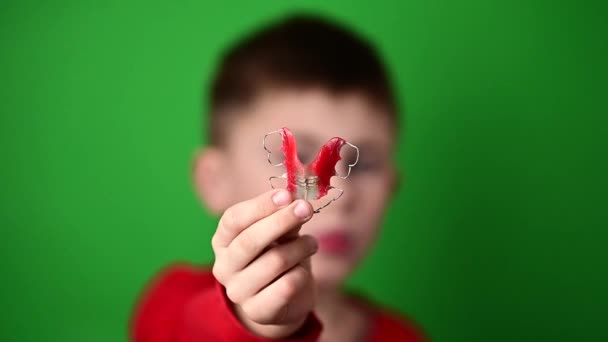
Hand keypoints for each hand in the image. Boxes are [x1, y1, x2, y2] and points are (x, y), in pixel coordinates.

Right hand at [211, 189, 317, 337]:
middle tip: (306, 209)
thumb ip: (283, 217)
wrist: (281, 301)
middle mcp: (224, 266)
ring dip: (300, 247)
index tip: (287, 194)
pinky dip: (302, 272)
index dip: (261, 205)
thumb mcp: (279, 233)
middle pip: (250, 240)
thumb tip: (297, 201)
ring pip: (274, 262)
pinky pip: (287, 286)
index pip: (234, 219)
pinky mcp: (257, 310)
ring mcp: (238, 291)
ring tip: (312, 243)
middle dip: (281, 221)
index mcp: (222, 240)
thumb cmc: (277, 256)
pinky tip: (304, 270)